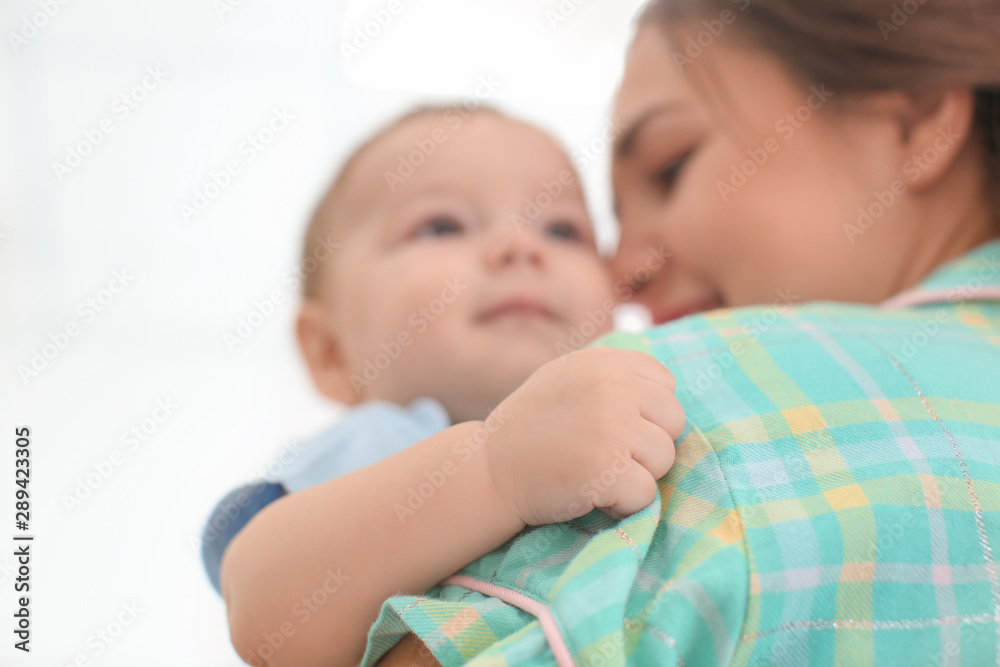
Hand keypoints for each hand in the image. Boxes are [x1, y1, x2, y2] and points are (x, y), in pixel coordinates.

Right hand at [484, 347, 683, 526]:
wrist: (487, 469)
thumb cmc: (530, 428)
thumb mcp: (567, 377)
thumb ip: (612, 375)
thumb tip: (668, 387)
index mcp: (605, 362)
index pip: (666, 386)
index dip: (646, 414)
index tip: (613, 428)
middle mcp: (612, 386)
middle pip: (673, 423)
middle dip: (646, 445)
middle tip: (605, 455)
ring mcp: (611, 426)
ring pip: (665, 459)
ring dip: (636, 475)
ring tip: (596, 472)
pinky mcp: (607, 468)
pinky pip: (646, 494)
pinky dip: (622, 504)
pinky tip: (591, 493)